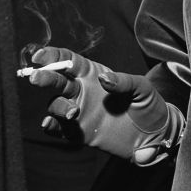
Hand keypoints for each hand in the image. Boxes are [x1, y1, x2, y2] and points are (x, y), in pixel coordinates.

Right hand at [26, 46, 182, 164]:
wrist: (154, 135)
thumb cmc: (148, 104)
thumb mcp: (142, 88)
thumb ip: (124, 81)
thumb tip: (102, 78)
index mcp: (95, 75)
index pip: (69, 61)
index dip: (53, 56)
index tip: (39, 55)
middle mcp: (82, 91)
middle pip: (57, 81)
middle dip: (45, 77)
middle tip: (36, 77)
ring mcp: (79, 112)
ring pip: (56, 104)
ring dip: (57, 106)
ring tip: (73, 112)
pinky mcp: (79, 133)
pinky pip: (58, 129)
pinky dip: (50, 126)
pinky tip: (49, 125)